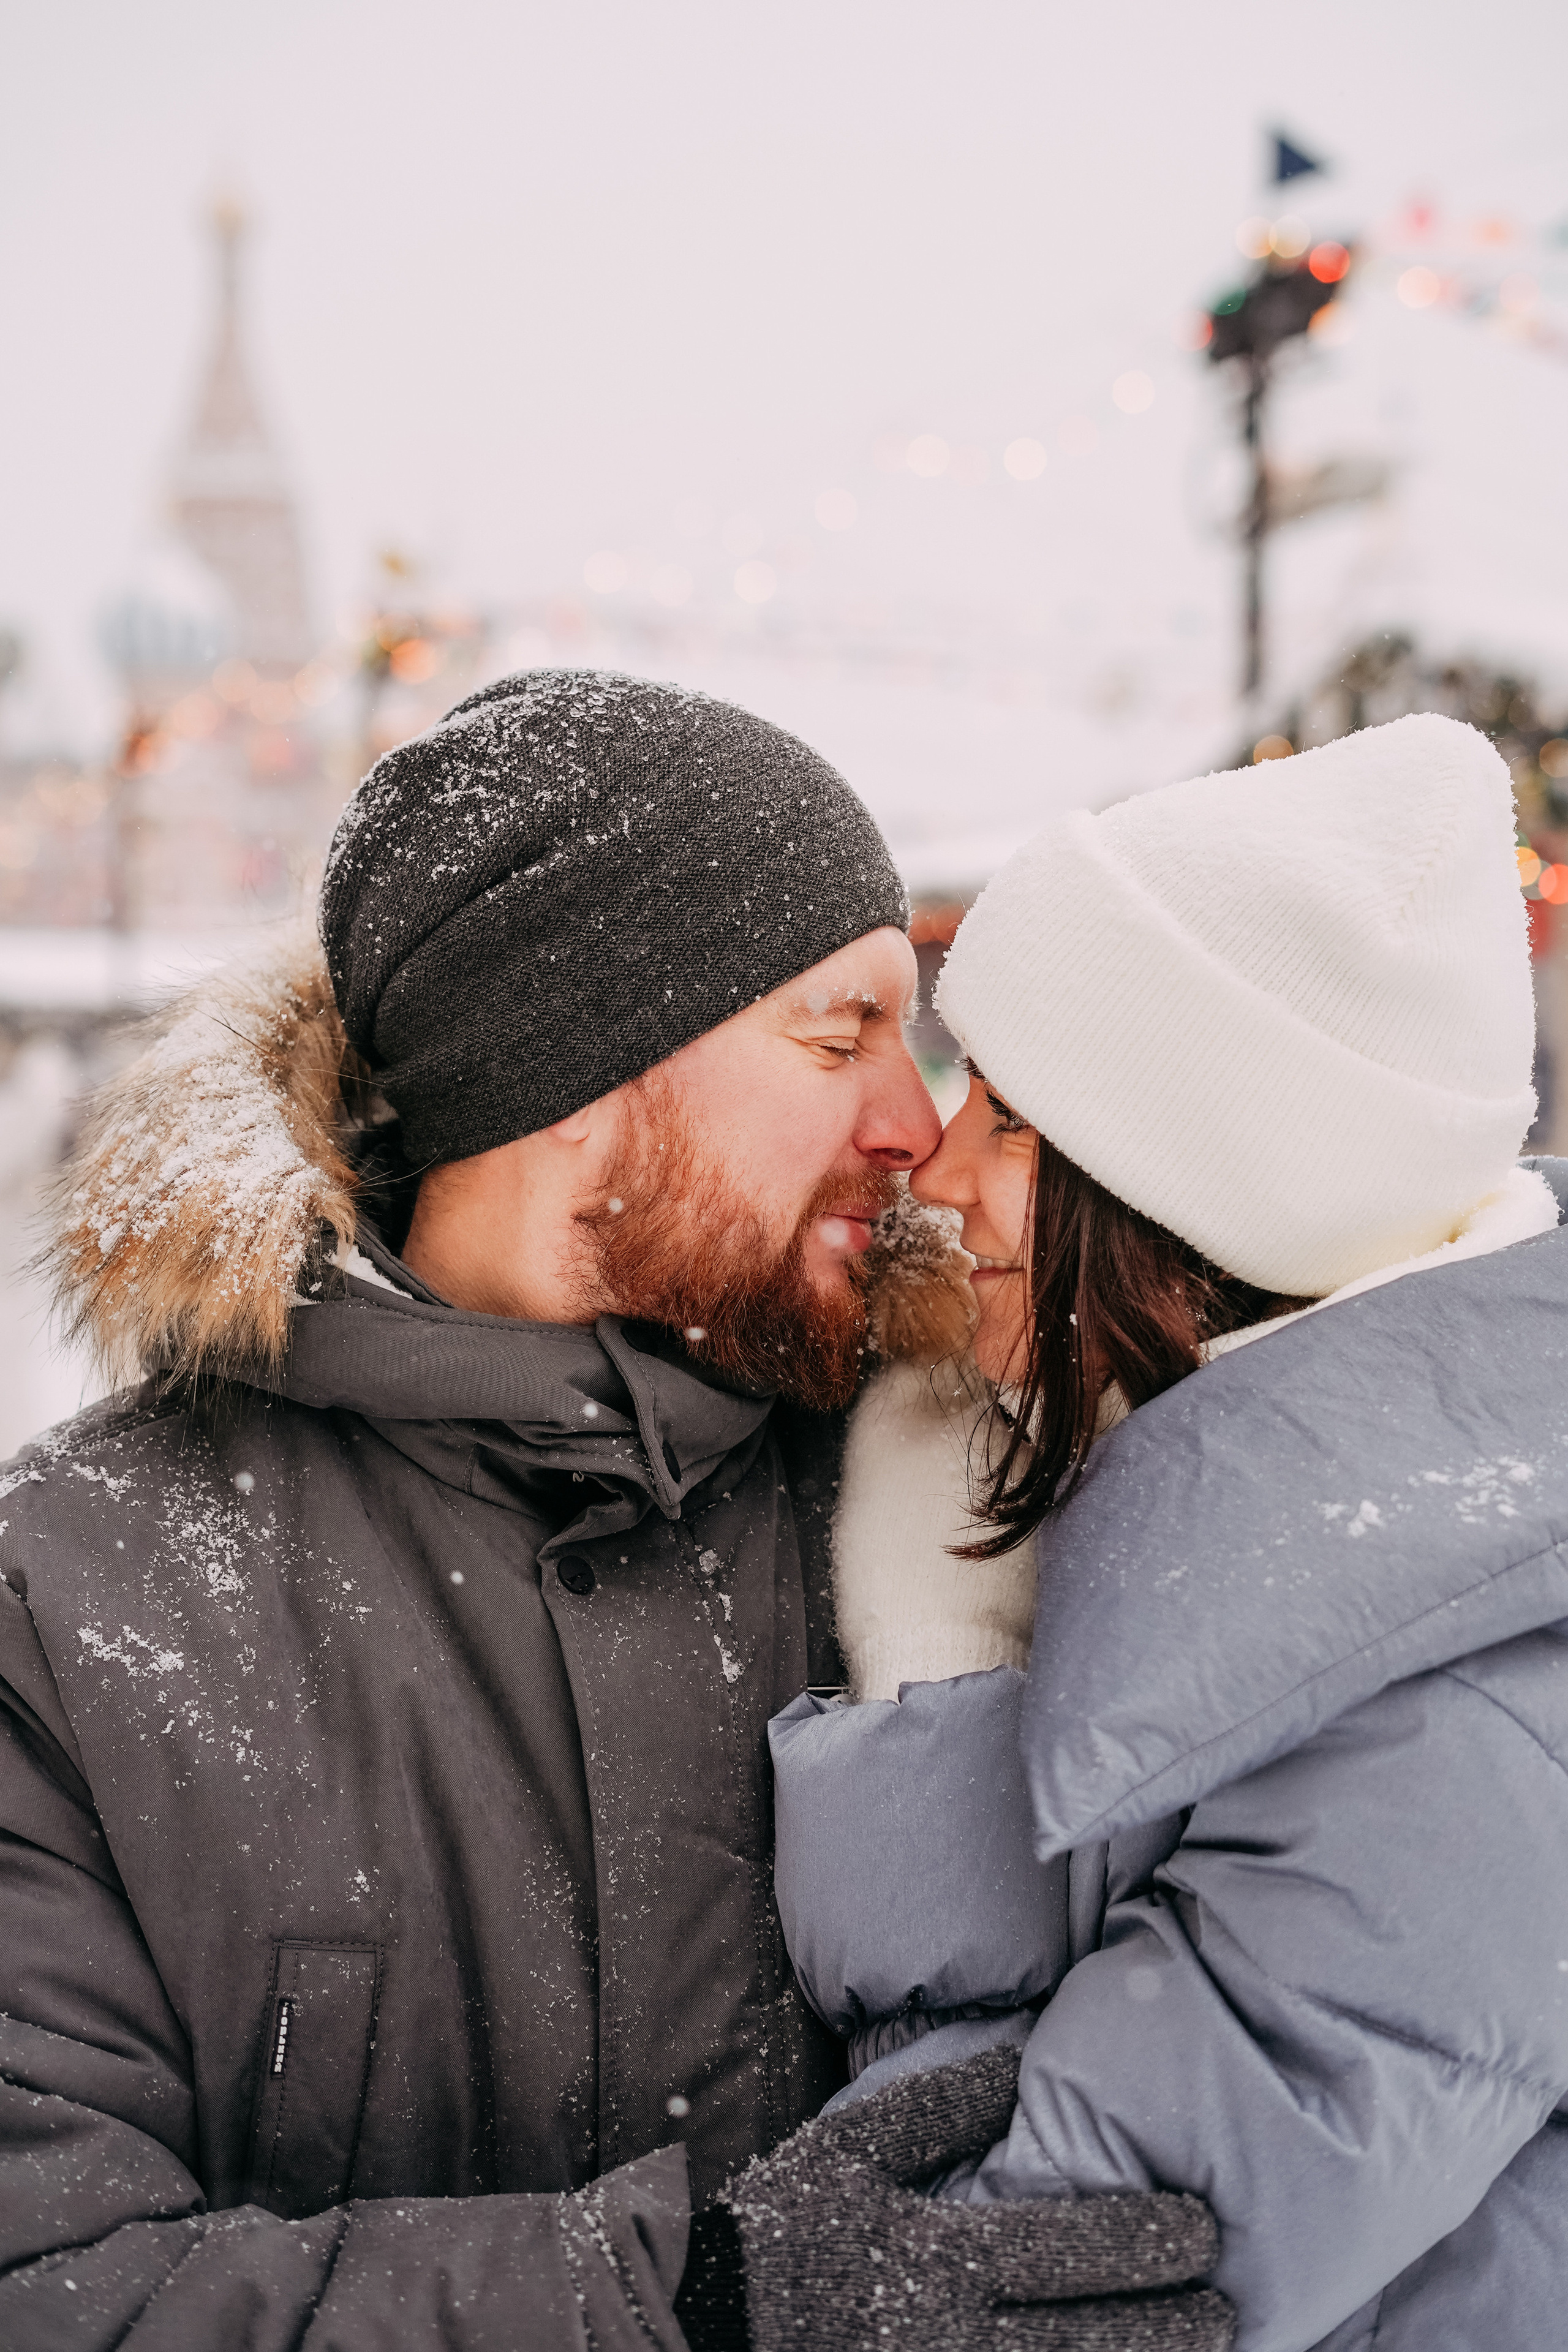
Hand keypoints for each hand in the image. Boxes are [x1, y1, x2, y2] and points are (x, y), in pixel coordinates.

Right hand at [719, 2045, 1232, 2350]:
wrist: (707, 2332)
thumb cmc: (784, 2229)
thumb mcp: (849, 2148)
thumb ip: (940, 2103)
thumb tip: (1027, 2056)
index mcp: (934, 2259)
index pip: (1075, 2254)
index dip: (1154, 2244)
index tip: (1203, 2230)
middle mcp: (952, 2344)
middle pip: (1099, 2346)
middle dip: (1180, 2328)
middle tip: (1227, 2305)